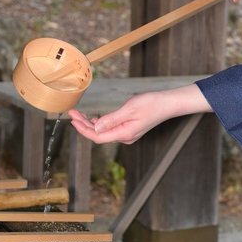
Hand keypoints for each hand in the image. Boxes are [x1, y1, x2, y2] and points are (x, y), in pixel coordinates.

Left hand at [67, 84, 210, 144]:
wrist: (168, 104)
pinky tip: (96, 118)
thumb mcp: (129, 109)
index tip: (73, 119)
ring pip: (104, 132)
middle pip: (99, 135)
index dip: (83, 129)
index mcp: (124, 134)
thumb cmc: (151, 104)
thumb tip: (95, 127)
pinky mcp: (129, 129)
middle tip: (73, 113)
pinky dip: (101, 123)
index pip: (97, 136)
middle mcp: (125, 137)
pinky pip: (111, 129)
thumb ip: (111, 119)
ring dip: (91, 124)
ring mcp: (127, 134)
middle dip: (84, 125)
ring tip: (80, 114)